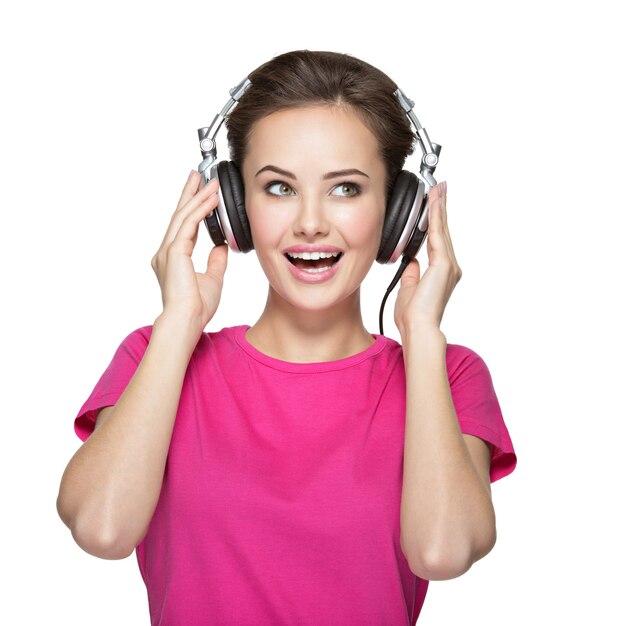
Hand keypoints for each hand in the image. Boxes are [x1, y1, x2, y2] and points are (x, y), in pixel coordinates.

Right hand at [151, 170, 227, 328]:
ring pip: (184, 216)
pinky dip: (201, 210)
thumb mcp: (213, 279)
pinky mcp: (174, 252)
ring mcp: (167, 251)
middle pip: (180, 215)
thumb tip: (221, 247)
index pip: (185, 226)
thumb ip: (215, 262)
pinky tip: (211, 199)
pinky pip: (189, 225)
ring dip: (198, 197)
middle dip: (190, 193)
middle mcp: (166, 252)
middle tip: (198, 174)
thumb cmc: (196, 307)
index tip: (201, 193)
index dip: (194, 208)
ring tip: (210, 181)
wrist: (187, 320)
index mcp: (173, 258)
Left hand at [393, 181, 461, 335]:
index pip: (437, 240)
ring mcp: (449, 265)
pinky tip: (433, 203)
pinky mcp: (444, 265)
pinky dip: (435, 217)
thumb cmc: (413, 316)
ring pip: (442, 229)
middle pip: (443, 230)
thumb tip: (411, 262)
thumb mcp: (408, 289)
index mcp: (441, 273)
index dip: (435, 221)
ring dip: (438, 207)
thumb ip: (412, 273)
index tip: (434, 205)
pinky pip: (437, 234)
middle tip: (439, 188)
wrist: (419, 328)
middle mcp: (450, 267)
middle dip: (440, 208)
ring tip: (437, 188)